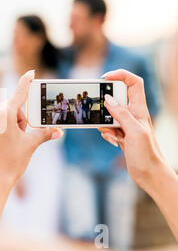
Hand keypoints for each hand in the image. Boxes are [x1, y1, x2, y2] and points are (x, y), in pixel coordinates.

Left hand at [0, 70, 61, 243]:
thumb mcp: (30, 145)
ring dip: (7, 127)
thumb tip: (57, 131)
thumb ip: (43, 134)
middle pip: (9, 109)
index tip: (30, 73)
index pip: (19, 94)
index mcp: (5, 115)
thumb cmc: (12, 163)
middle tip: (21, 135)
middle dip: (18, 119)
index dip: (26, 83)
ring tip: (10, 145)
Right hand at [98, 69, 163, 189]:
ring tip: (114, 135)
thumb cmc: (147, 154)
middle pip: (117, 98)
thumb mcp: (133, 132)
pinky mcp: (121, 134)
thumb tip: (108, 99)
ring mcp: (127, 124)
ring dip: (105, 123)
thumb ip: (121, 114)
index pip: (133, 83)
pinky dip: (106, 133)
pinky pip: (107, 128)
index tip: (105, 78)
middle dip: (106, 105)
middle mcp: (134, 114)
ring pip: (109, 114)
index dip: (120, 75)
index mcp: (140, 109)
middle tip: (102, 113)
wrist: (149, 174)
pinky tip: (115, 142)